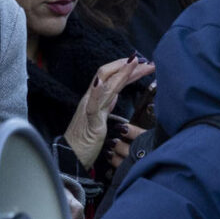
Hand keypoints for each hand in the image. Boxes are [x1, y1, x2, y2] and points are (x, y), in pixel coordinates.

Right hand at [62, 55, 152, 169]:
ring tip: (133, 63)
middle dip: (129, 67)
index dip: (127, 69)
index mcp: (95, 99)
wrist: (70, 157)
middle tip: (149, 62)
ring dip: (120, 73)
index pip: (112, 78)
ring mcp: (89, 110)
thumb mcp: (99, 119)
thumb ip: (105, 105)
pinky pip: (92, 106)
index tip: (144, 64)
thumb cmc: (84, 140)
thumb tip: (114, 94)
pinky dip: (97, 93)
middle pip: (110, 76)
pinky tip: (101, 84)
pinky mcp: (90, 123)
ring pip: (105, 86)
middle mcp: (91, 100)